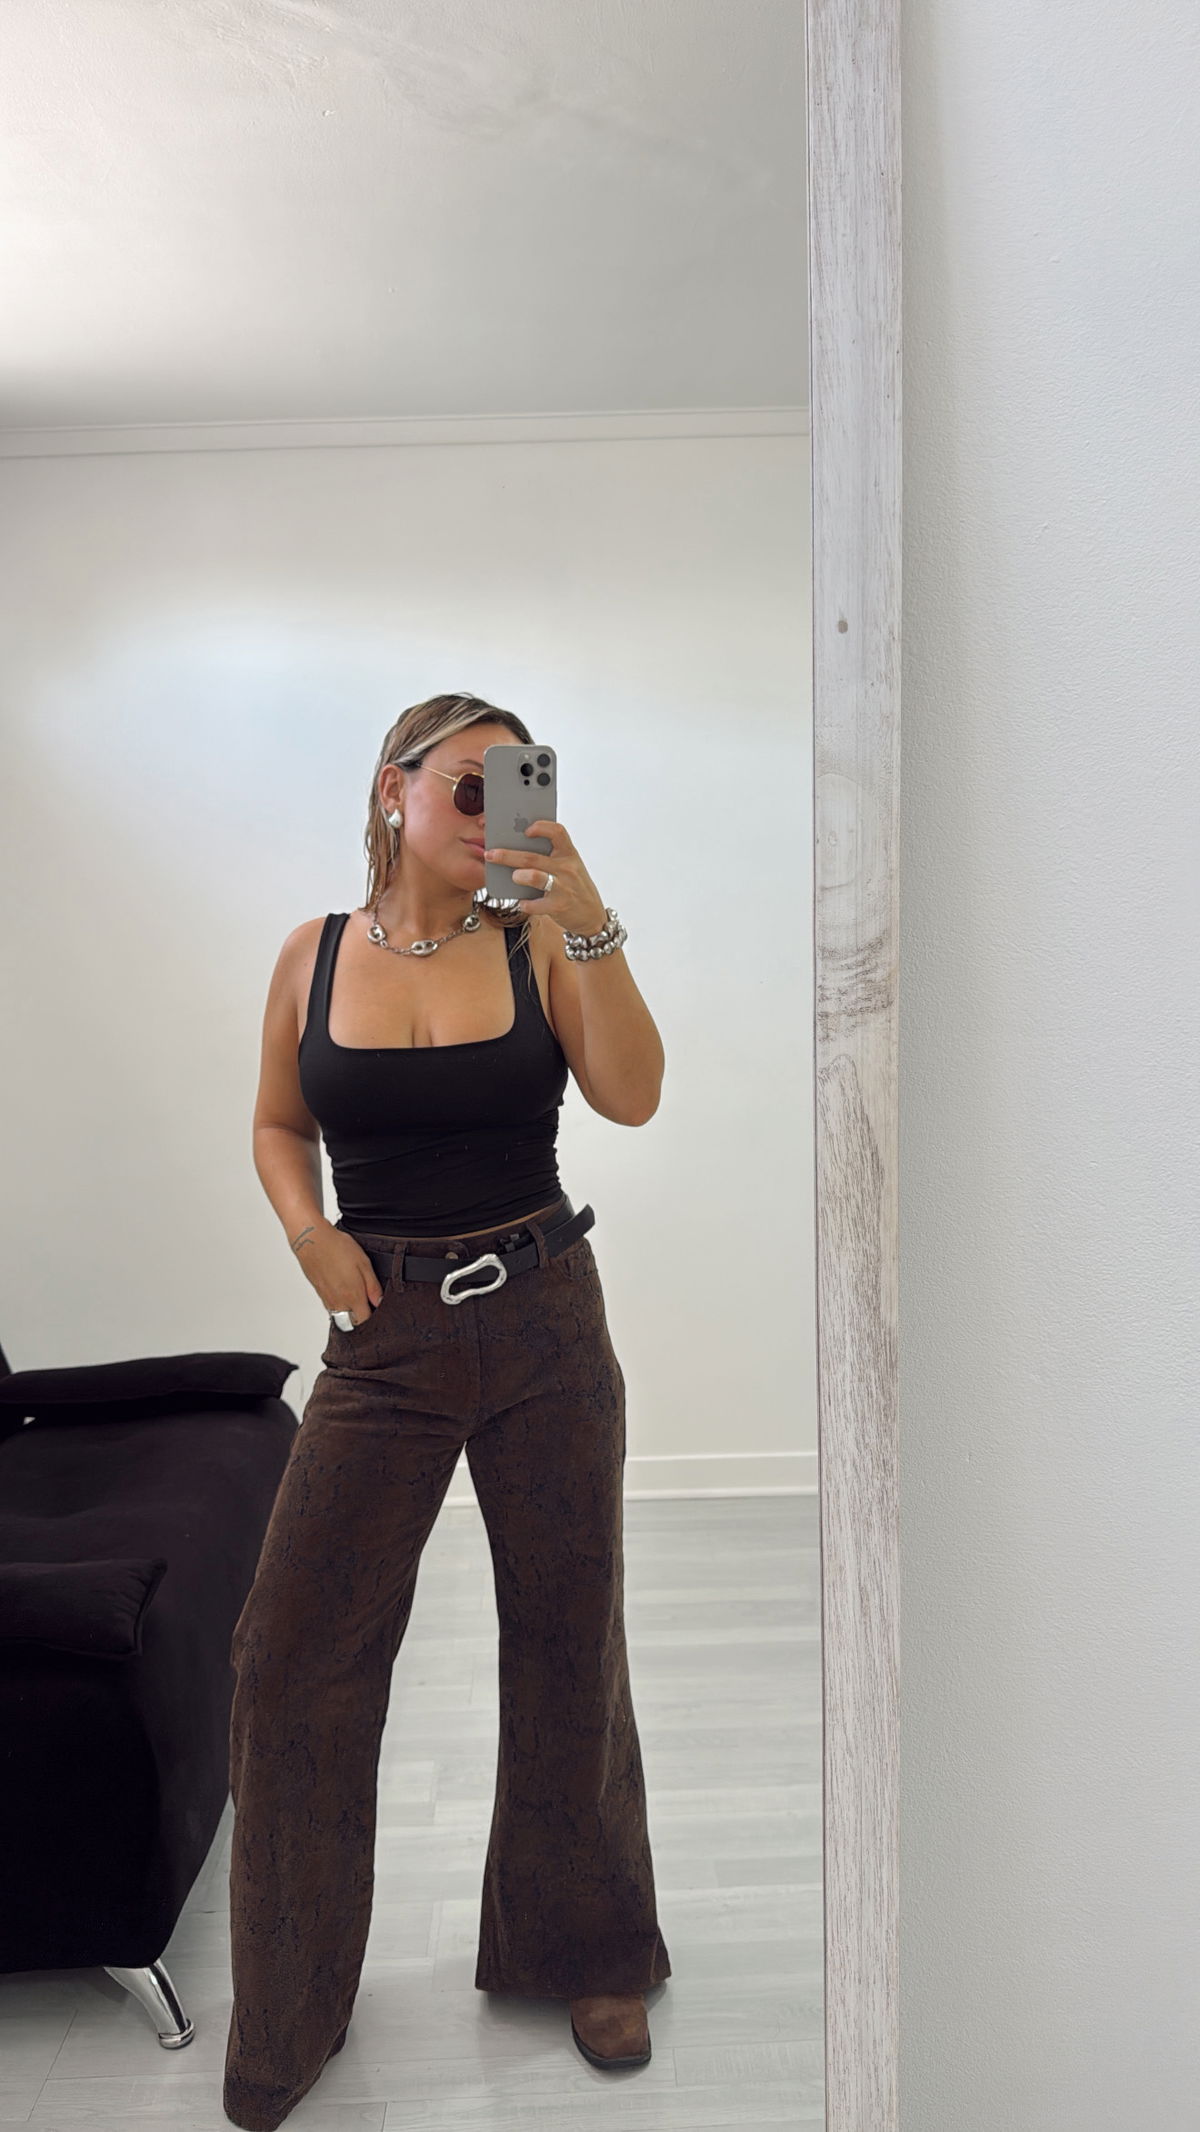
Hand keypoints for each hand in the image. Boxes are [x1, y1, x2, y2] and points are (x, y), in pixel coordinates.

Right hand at [293, 1221, 383, 1326]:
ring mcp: (327, 1299)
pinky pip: (331, 1307)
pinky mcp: (320, 1294)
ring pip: (340, 1316)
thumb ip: (373, 1287)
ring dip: (349, 1311)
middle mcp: (338, 1302)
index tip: (376, 1308)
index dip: (373, 1317)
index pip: (364, 1320)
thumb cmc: (337, 1248)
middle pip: (352, 1323)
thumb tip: (379, 1302)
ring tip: (354, 1292)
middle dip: (360, 1317)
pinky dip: (339, 1304)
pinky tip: (342, 1287)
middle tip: (366, 1302)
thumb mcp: (364, 1263)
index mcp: (353, 1296)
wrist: (311, 1240)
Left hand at [482, 820, 607, 936]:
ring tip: (513, 877)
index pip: (557, 832)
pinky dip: (526, 904)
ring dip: (519, 876)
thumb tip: (516, 848)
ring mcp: (564, 887)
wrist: (592, 915)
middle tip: (491, 854)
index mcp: (569, 854)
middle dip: (507, 855)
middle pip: (532, 857)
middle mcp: (567, 868)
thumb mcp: (569, 867)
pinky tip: (522, 903)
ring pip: (535, 877)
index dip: (541, 828)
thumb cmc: (575, 887)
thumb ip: (549, 857)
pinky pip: (536, 904)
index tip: (525, 831)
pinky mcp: (559, 906)